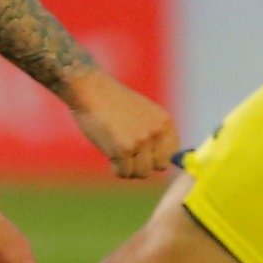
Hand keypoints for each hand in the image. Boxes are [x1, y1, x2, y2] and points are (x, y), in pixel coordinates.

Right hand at [60, 67, 177, 181]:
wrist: (90, 89)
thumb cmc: (112, 101)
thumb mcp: (143, 112)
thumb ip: (154, 132)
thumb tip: (162, 162)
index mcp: (164, 121)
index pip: (172, 154)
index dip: (156, 157)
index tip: (143, 154)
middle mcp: (157, 132)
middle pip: (159, 167)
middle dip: (143, 164)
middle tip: (128, 155)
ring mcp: (141, 141)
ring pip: (141, 173)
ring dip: (128, 168)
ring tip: (116, 152)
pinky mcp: (124, 149)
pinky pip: (123, 173)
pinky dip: (115, 167)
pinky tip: (108, 152)